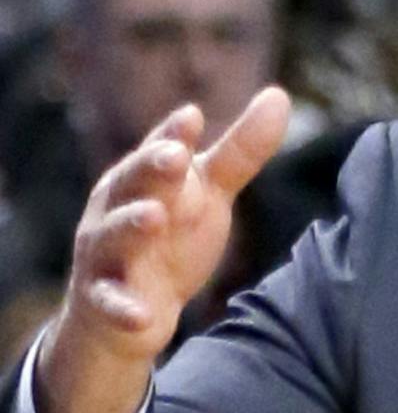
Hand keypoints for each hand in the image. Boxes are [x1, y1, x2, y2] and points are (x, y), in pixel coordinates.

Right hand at [38, 86, 290, 412]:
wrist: (126, 313)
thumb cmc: (168, 240)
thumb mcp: (208, 196)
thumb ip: (239, 153)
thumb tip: (279, 96)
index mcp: (142, 178)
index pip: (157, 148)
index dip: (172, 134)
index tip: (193, 118)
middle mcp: (115, 208)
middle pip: (131, 182)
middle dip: (151, 169)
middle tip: (177, 158)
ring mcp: (105, 254)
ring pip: (113, 235)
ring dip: (132, 225)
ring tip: (155, 218)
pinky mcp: (103, 302)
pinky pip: (109, 304)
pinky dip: (124, 309)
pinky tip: (144, 317)